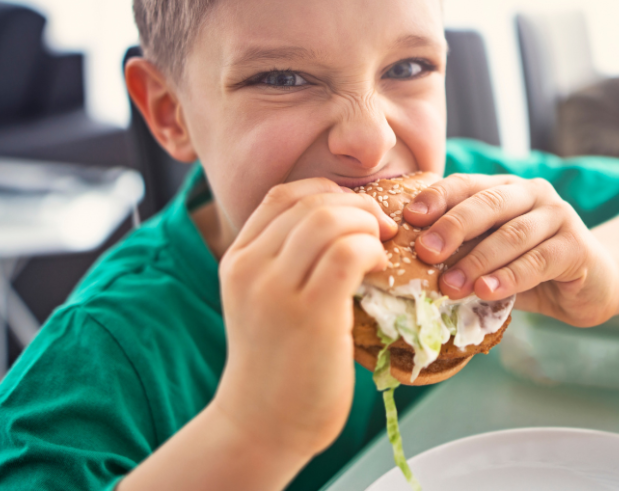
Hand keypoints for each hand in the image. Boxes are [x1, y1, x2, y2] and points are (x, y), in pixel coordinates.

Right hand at [209, 178, 396, 473]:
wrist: (262, 424)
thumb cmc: (277, 362)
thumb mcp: (264, 300)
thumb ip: (285, 261)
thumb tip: (343, 220)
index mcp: (238, 259)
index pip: (283, 195)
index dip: (328, 193)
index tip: (355, 215)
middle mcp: (251, 268)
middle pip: (312, 203)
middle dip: (358, 207)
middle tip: (381, 231)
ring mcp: (277, 290)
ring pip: (331, 220)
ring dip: (368, 226)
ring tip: (380, 251)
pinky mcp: (311, 315)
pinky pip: (349, 253)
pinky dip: (372, 250)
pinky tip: (379, 269)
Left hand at [403, 174, 618, 327]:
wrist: (591, 287)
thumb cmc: (531, 271)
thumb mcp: (491, 260)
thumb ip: (462, 257)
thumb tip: (412, 269)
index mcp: (505, 189)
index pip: (466, 184)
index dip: (437, 198)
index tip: (409, 218)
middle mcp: (532, 194)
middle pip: (488, 203)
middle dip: (453, 227)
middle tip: (425, 252)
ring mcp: (558, 216)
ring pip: (513, 233)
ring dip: (478, 260)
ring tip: (451, 286)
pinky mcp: (577, 246)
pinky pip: (539, 260)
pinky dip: (510, 277)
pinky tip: (487, 292)